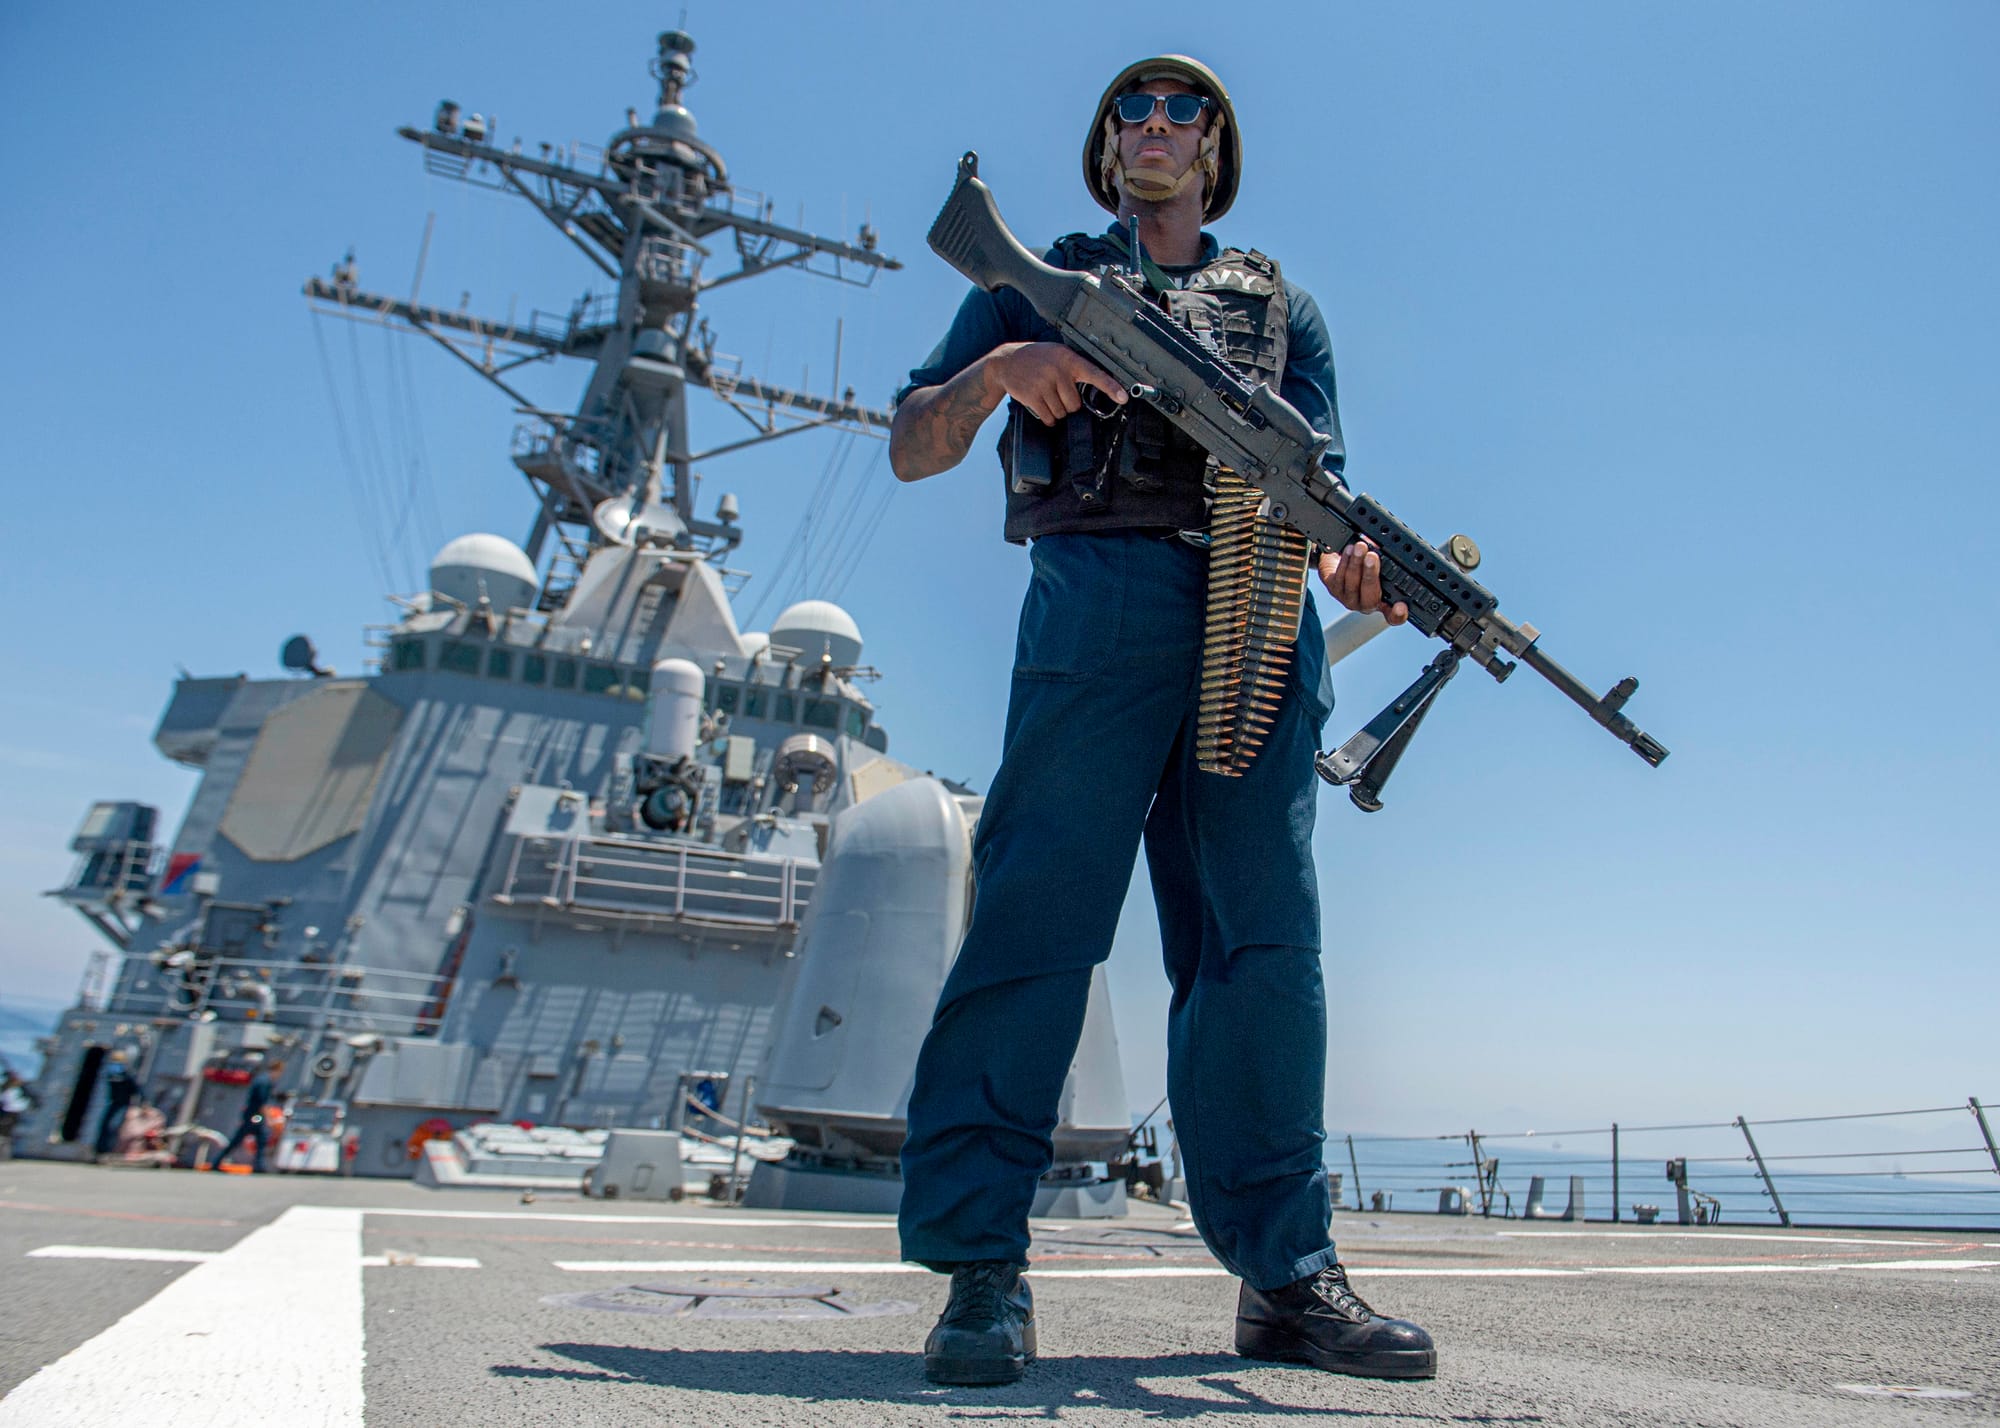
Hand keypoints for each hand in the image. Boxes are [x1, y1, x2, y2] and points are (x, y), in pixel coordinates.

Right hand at [983, 342, 1125, 425]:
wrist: (1007, 361)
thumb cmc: (1037, 359)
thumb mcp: (1057, 354)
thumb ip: (1074, 367)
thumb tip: (1097, 385)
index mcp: (1068, 359)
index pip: (1094, 374)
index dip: (1110, 387)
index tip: (1123, 397)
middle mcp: (1058, 371)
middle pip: (1075, 404)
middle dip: (1067, 403)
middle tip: (1056, 391)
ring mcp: (1044, 383)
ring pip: (1062, 413)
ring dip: (1056, 410)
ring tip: (1046, 395)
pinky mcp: (1033, 396)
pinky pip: (1049, 417)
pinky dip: (1047, 417)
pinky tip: (1041, 405)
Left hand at [1317, 540, 1409, 624]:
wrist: (1340, 560)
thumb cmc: (1365, 564)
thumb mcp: (1379, 562)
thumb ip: (1384, 558)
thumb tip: (1380, 546)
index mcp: (1383, 602)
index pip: (1393, 616)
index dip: (1398, 614)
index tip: (1401, 606)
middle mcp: (1366, 604)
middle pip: (1370, 597)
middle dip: (1371, 575)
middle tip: (1372, 557)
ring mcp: (1349, 599)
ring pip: (1352, 584)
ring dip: (1356, 564)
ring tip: (1359, 547)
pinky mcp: (1334, 590)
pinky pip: (1339, 577)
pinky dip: (1344, 561)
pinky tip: (1348, 550)